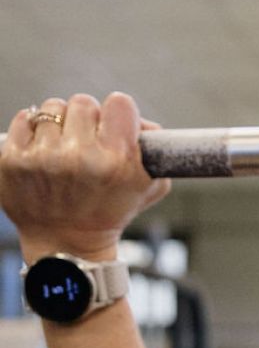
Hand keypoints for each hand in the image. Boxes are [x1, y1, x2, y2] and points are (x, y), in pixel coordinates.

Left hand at [1, 93, 170, 260]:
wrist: (67, 244)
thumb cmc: (110, 212)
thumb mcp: (148, 187)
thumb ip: (154, 150)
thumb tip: (144, 122)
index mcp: (117, 161)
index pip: (120, 103)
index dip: (119, 115)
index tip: (114, 130)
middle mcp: (80, 157)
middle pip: (84, 102)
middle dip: (87, 120)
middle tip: (87, 143)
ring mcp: (42, 158)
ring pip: (52, 108)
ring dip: (59, 124)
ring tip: (63, 151)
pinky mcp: (12, 160)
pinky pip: (24, 118)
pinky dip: (32, 131)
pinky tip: (42, 153)